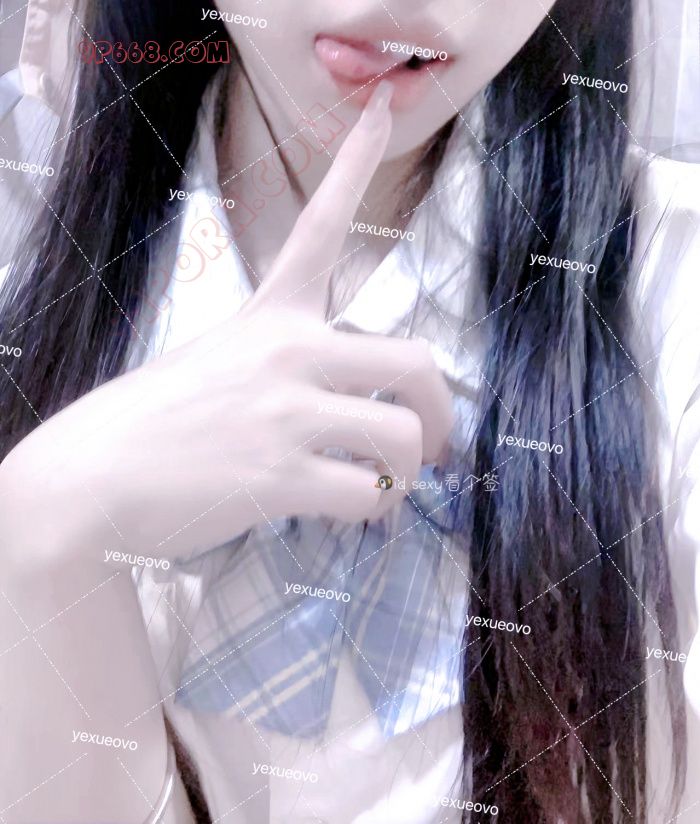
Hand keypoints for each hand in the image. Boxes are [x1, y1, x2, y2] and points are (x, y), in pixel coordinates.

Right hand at [2, 80, 452, 563]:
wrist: (93, 478)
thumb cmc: (157, 420)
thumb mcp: (218, 361)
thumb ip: (285, 367)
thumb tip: (349, 409)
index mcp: (271, 316)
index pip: (321, 224)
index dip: (354, 162)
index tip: (379, 106)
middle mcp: (287, 353)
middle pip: (416, 360)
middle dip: (441, 409)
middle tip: (435, 440)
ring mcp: (285, 414)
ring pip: (401, 436)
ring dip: (408, 473)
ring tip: (387, 488)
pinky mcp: (278, 476)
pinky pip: (369, 494)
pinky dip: (376, 509)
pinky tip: (357, 510)